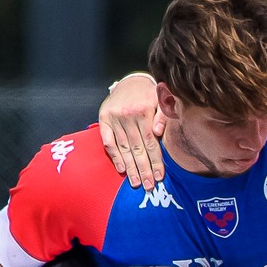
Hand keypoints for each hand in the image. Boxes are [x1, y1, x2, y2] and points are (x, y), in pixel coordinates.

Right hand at [99, 73, 164, 189]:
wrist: (131, 80)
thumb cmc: (150, 94)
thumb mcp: (162, 99)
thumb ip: (163, 115)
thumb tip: (160, 133)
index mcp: (143, 112)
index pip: (151, 143)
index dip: (155, 161)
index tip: (160, 176)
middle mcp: (127, 116)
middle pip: (137, 149)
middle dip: (144, 169)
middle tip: (149, 186)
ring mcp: (114, 118)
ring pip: (123, 147)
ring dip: (130, 167)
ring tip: (136, 183)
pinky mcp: (103, 118)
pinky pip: (108, 141)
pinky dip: (114, 155)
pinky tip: (121, 169)